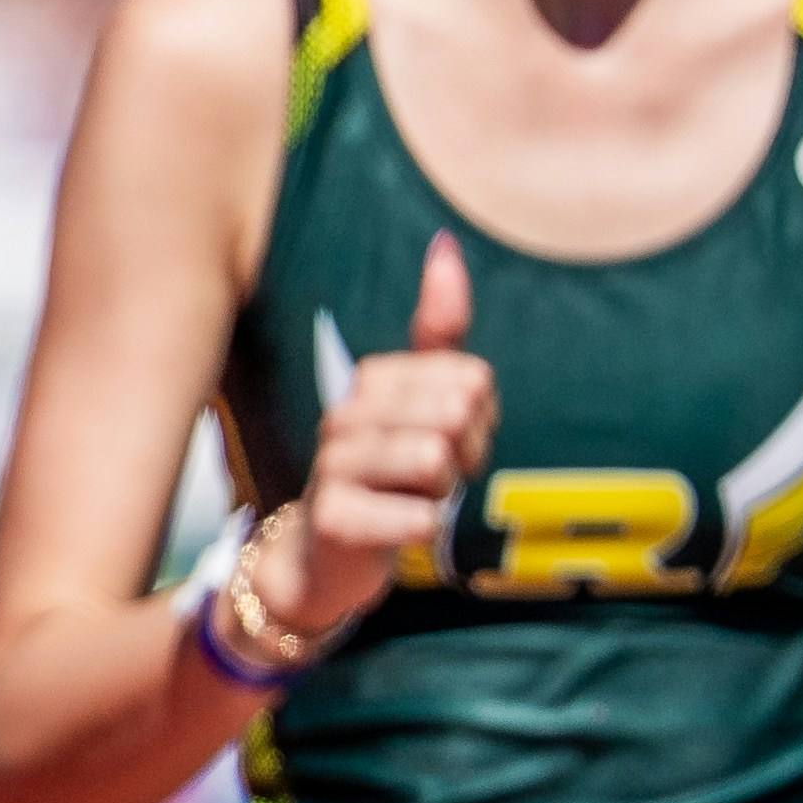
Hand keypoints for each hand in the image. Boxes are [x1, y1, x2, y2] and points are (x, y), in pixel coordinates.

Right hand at [282, 232, 493, 636]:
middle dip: (467, 454)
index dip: (480, 420)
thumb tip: (446, 244)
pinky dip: (426, 529)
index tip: (448, 442)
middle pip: (457, 413)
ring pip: (435, 459)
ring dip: (443, 492)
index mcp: (370, 379)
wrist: (323, 558)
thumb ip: (437, 331)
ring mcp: (333, 465)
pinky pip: (419, 515)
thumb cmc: (384, 476)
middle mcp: (344, 413)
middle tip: (437, 476)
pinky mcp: (334, 518)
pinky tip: (401, 530)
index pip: (471, 378)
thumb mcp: (416, 402)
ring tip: (416, 500)